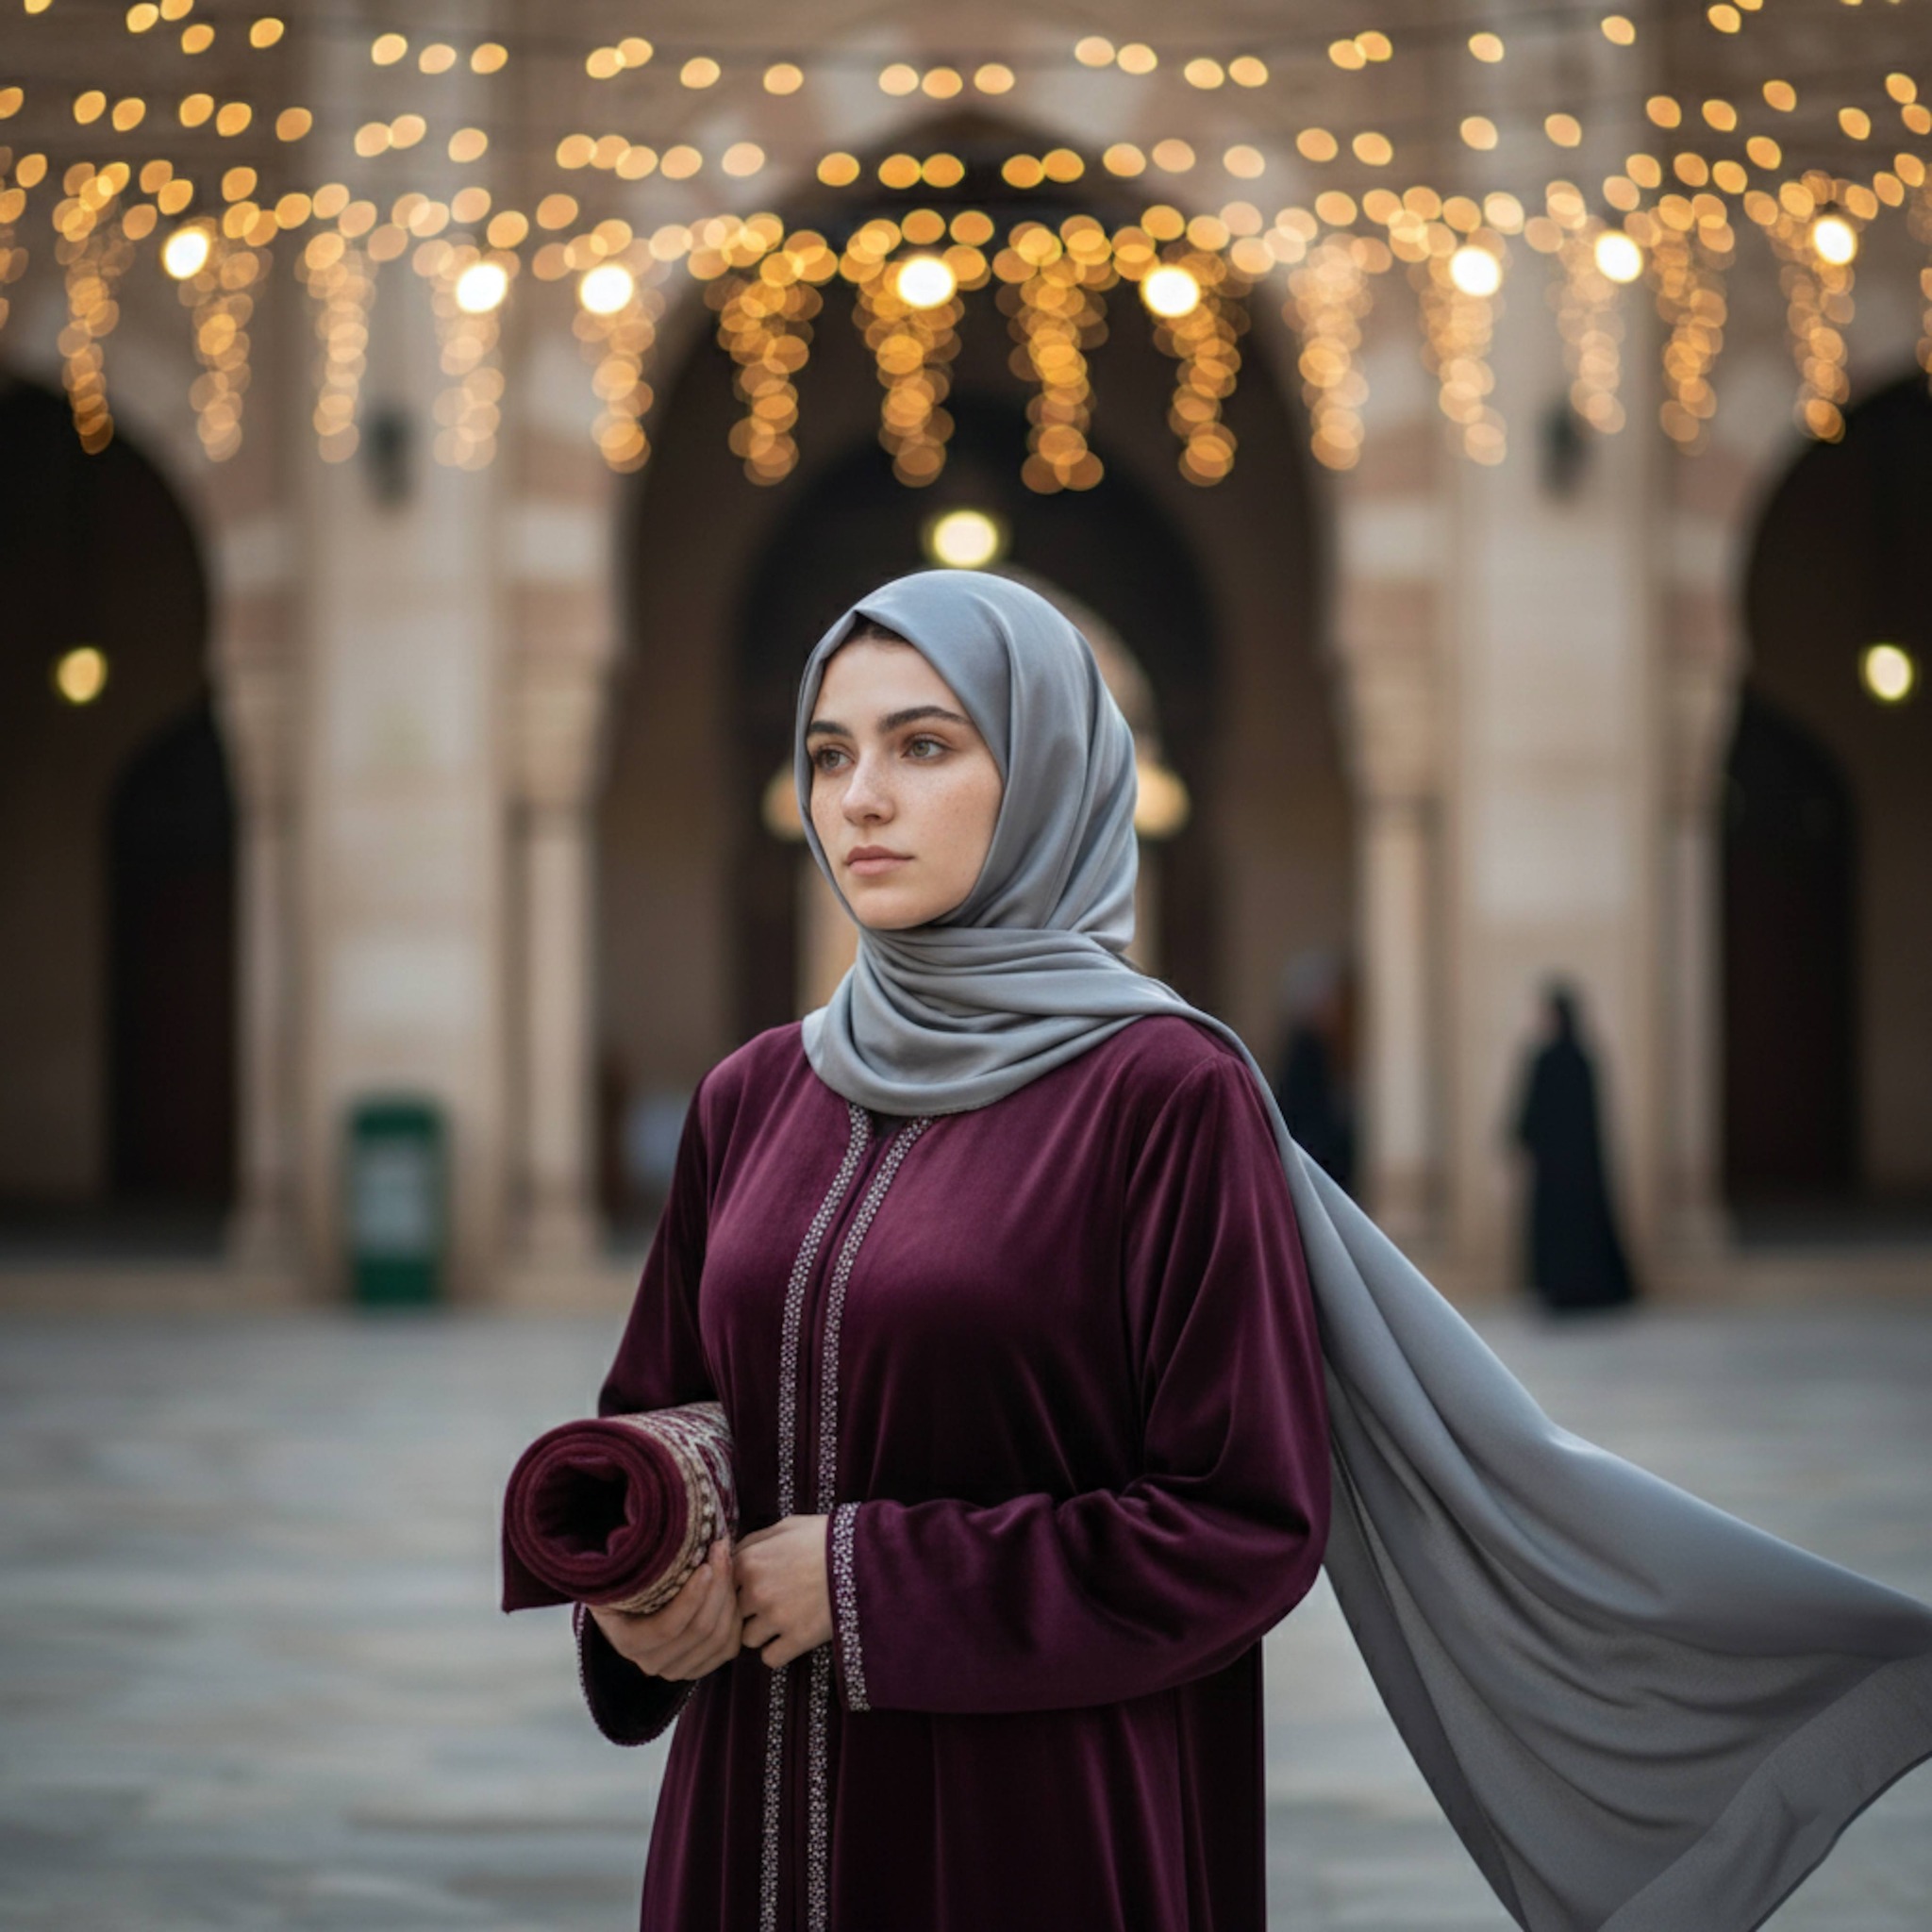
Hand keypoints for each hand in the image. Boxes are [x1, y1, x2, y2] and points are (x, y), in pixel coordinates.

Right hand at [588, 1537, 740, 1681]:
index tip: (705, 1566)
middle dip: (718, 1587)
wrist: (634, 1602)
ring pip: (719, 1638)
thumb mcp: (630, 1571)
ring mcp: (676, 1669)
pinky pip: (729, 1647)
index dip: (691, 1597)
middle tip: (722, 1552)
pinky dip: (736, 1617)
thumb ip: (646, 1564)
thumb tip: (681, 1535)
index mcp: (628, 1641)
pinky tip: (732, 1590)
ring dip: (729, 1598)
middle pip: (700, 1630)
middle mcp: (651, 1663)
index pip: (667, 1627)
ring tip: (728, 1564)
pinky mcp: (700, 1667)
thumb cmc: (633, 1579)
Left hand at [733, 1514, 832, 1670]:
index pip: (721, 1584)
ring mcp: (774, 1617)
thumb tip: (731, 1551)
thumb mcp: (786, 1526)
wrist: (864, 1556)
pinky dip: (778, 1651)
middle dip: (747, 1610)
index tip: (751, 1585)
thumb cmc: (824, 1537)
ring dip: (761, 1632)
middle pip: (733, 1613)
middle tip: (769, 1603)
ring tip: (782, 1620)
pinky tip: (790, 1637)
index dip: (736, 1586)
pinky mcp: (796, 1639)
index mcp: (748, 1560)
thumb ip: (754, 1540)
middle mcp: (755, 1590)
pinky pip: (769, 1658)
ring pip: (748, 1639)